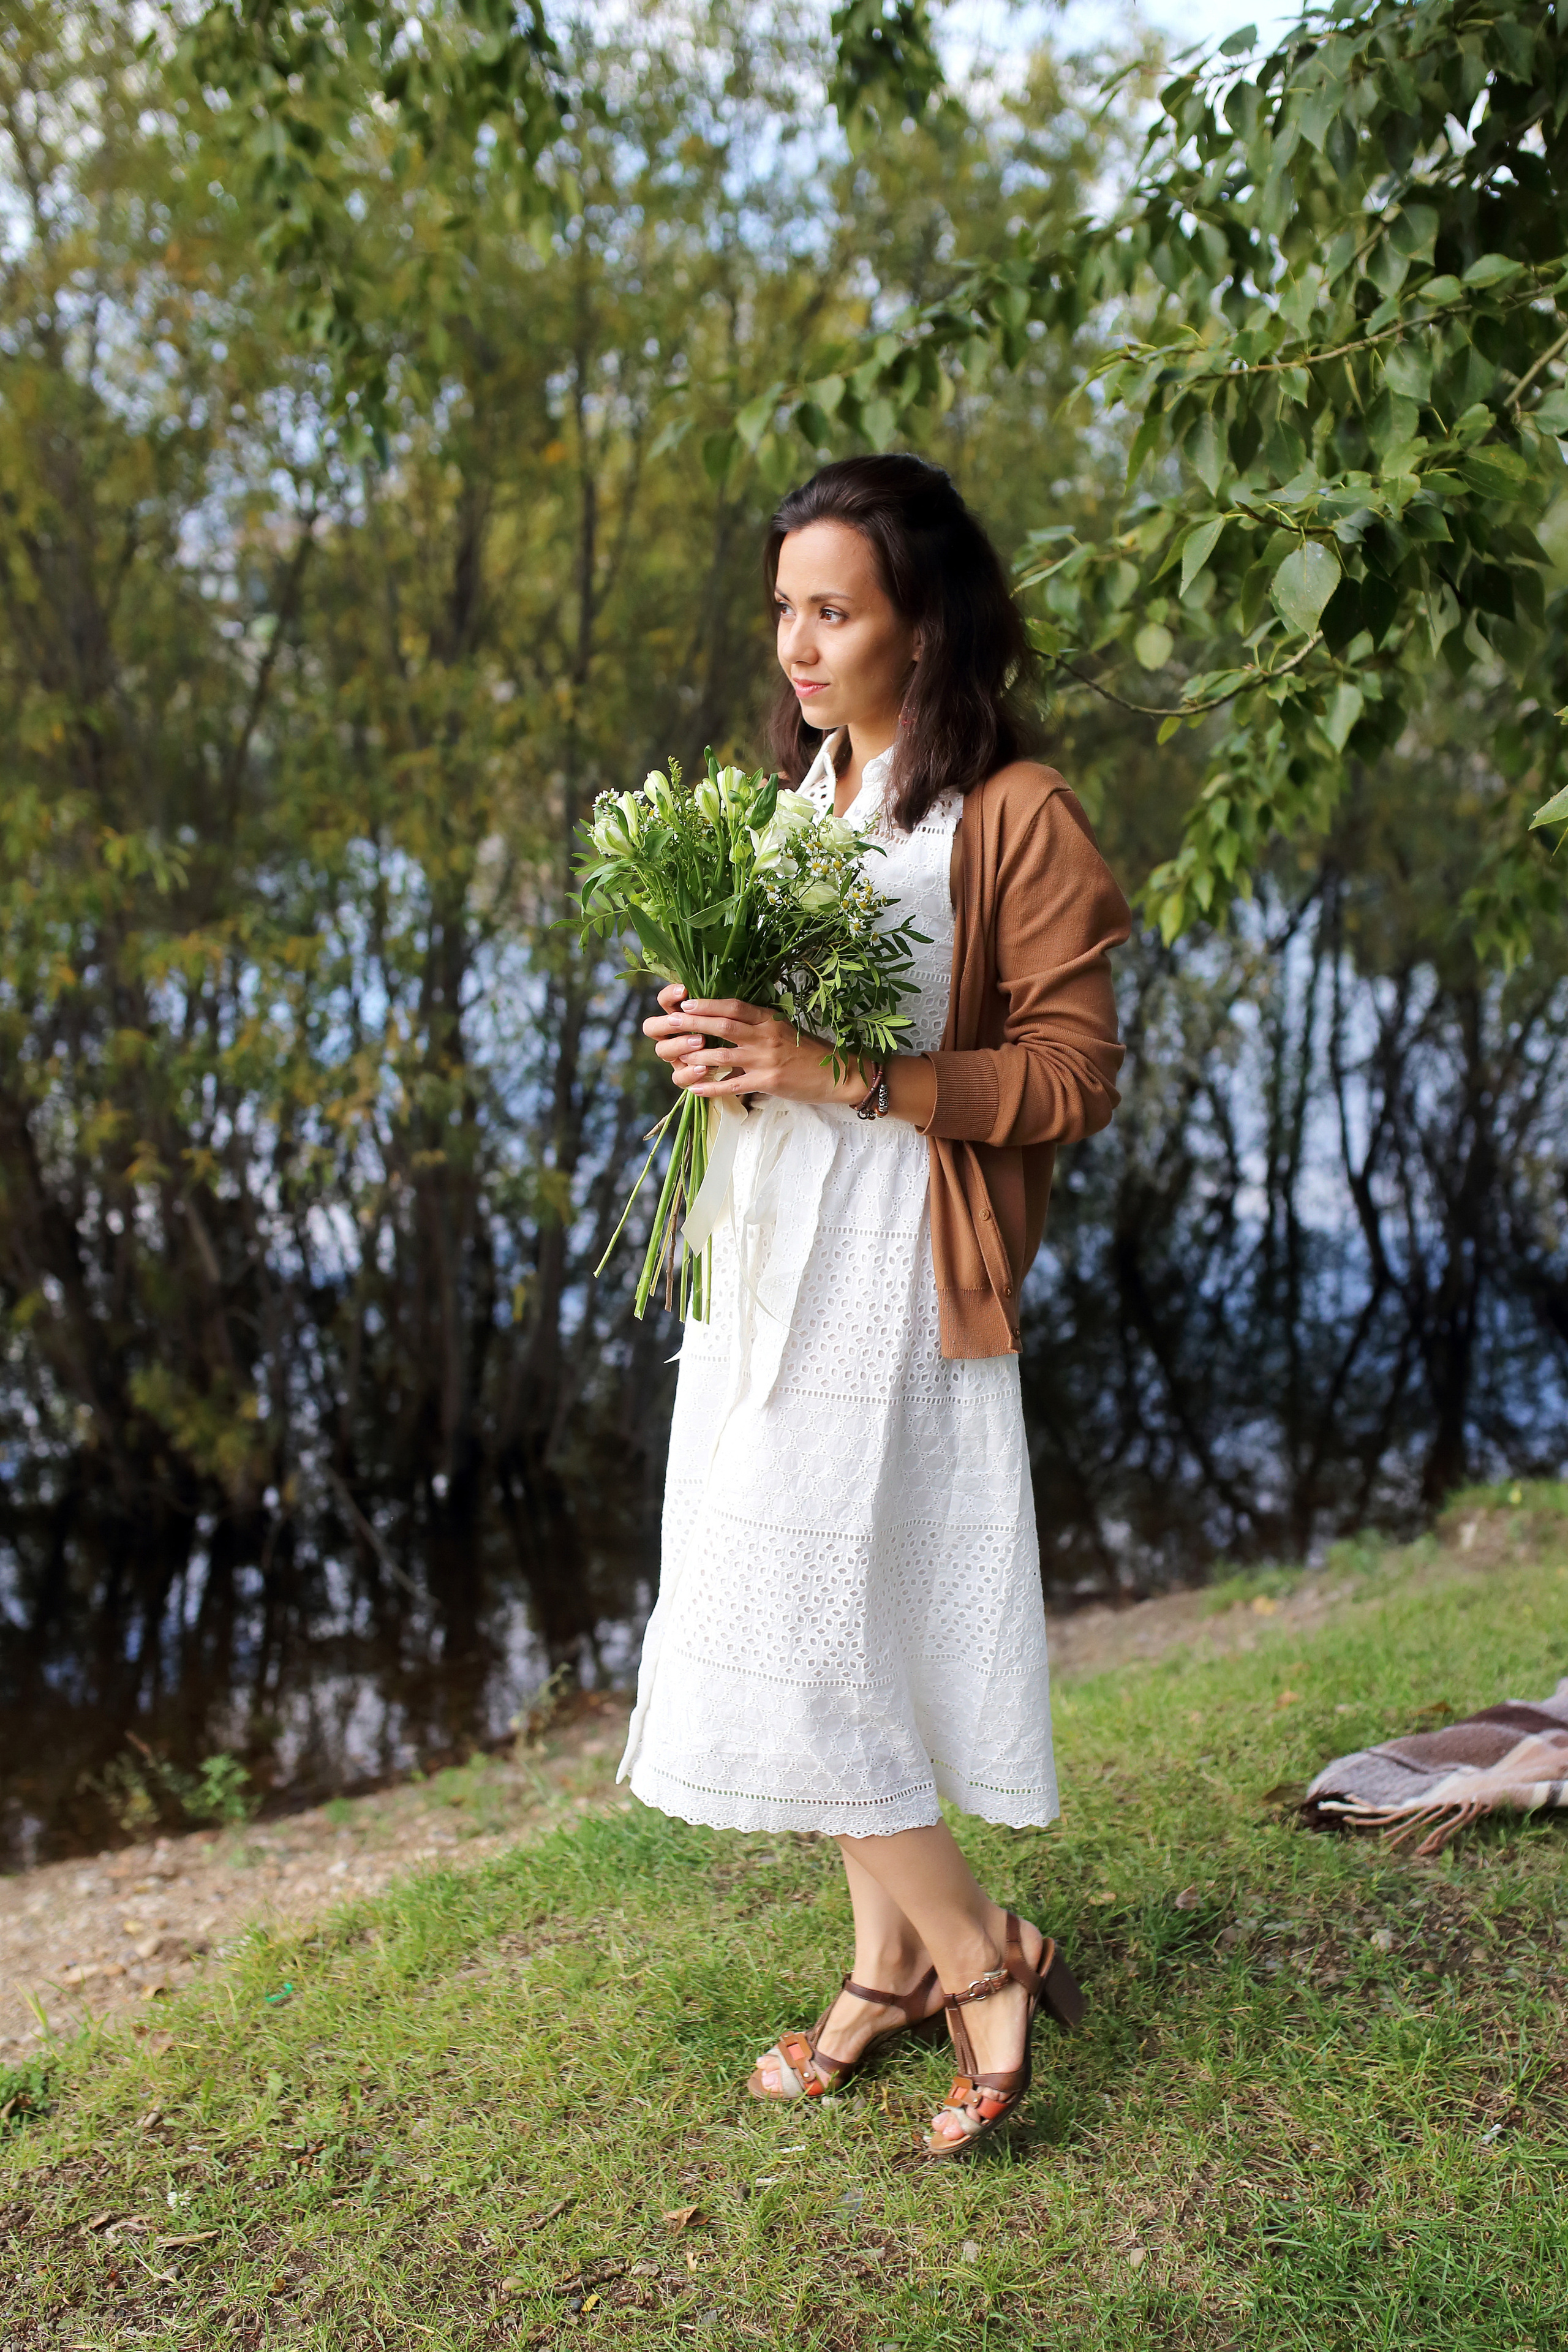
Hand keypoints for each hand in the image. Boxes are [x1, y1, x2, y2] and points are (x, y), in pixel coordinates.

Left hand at [642, 983, 850, 1104]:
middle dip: (692, 1022)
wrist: (838, 1074)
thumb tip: (730, 1020)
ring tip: (675, 1056)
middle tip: (670, 1021)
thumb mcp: (785, 1029)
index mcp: (769, 1019)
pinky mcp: (768, 1082)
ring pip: (721, 1054)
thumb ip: (759, 1024)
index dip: (707, 1003)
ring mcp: (765, 1059)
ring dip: (695, 1055)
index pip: (733, 1006)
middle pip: (722, 1024)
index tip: (686, 1003)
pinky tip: (694, 1088)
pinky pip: (732, 1085)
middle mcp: (765, 1035)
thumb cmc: (810, 1052)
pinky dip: (710, 1087)